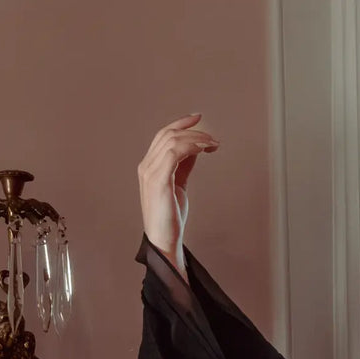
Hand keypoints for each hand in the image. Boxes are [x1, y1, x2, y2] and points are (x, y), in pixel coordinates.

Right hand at [137, 114, 219, 254]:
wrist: (164, 239)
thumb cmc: (170, 216)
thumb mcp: (179, 185)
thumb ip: (184, 166)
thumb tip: (196, 149)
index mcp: (149, 167)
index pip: (162, 136)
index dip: (180, 124)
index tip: (198, 118)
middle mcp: (146, 167)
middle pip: (167, 135)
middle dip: (193, 131)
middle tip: (213, 138)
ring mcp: (150, 173)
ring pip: (172, 141)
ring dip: (196, 138)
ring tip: (213, 144)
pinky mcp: (159, 181)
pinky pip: (175, 153)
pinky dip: (192, 146)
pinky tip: (205, 149)